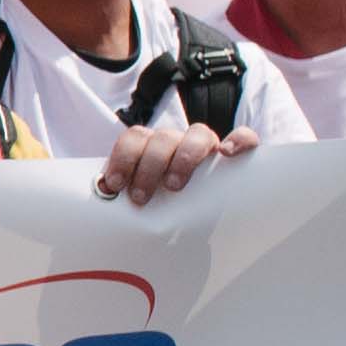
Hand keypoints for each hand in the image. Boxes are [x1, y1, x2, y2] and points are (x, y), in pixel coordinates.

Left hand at [93, 121, 248, 207]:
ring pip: (198, 133)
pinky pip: (244, 136)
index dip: (122, 158)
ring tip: (174, 186)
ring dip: (183, 158)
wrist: (202, 212)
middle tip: (141, 198)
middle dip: (148, 167)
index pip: (134, 137)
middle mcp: (179, 142)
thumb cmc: (163, 206)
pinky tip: (227, 154)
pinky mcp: (237, 153)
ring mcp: (207, 145)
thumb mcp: (143, 199)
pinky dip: (238, 140)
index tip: (113, 186)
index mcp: (152, 146)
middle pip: (163, 138)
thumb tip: (101, 201)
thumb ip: (124, 197)